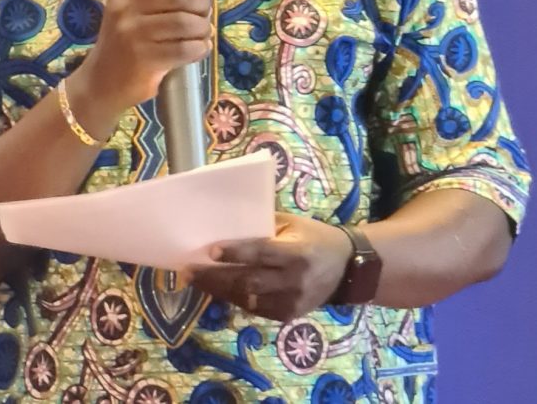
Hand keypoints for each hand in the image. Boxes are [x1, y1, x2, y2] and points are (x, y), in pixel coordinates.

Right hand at [72, 0, 224, 115]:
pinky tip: (199, 49)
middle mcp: (124, 8)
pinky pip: (184, 49)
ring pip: (184, 23)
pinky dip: (199, 48)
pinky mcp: (143, 59)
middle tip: (205, 17)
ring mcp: (132, 33)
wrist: (102, 83)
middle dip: (201, 6)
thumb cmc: (128, 43)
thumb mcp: (142, 12)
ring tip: (203, 35)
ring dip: (203, 29)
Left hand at [184, 213, 352, 322]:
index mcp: (297, 253)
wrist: (348, 268)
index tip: (209, 251)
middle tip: (187, 271)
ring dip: (219, 290)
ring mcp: (292, 301)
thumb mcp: (294, 223)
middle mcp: (294, 280)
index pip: (261, 253)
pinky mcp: (289, 315)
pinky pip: (256, 309)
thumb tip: (227, 221)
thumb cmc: (316, 237)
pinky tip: (218, 290)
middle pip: (248, 281)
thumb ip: (264, 226)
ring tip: (195, 281)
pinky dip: (236, 299)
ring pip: (248, 299)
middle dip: (215, 277)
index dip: (235, 253)